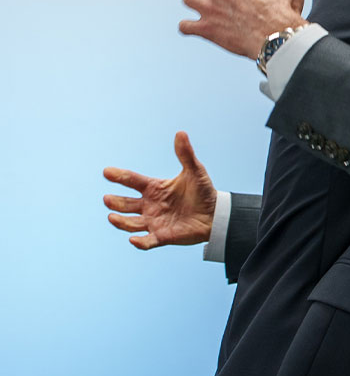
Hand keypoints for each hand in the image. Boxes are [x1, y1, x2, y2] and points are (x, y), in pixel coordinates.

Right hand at [103, 131, 216, 249]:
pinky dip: (140, 242)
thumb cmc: (203, 191)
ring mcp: (154, 221)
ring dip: (121, 221)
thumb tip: (180, 132)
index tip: (106, 171)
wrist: (216, 214)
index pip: (133, 181)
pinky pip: (147, 241)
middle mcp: (150, 205)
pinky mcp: (162, 236)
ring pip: (131, 223)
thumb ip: (185, 154)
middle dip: (116, 202)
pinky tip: (133, 240)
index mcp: (154, 188)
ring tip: (111, 216)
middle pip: (127, 204)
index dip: (120, 176)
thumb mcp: (195, 171)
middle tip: (107, 199)